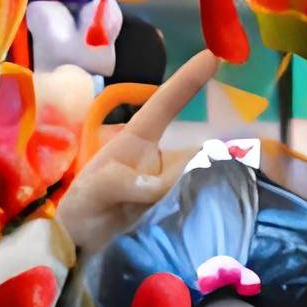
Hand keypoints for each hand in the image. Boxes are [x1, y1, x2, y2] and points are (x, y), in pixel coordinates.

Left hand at [53, 51, 216, 261]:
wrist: (86, 251)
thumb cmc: (84, 211)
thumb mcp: (88, 194)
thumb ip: (114, 184)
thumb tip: (156, 186)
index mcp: (137, 144)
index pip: (163, 107)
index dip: (185, 82)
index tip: (214, 54)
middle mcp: (166, 162)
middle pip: (202, 153)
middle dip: (216, 167)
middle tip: (203, 197)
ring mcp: (181, 188)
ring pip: (212, 182)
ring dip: (217, 198)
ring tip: (200, 222)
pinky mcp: (190, 216)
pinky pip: (213, 211)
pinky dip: (219, 218)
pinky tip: (222, 232)